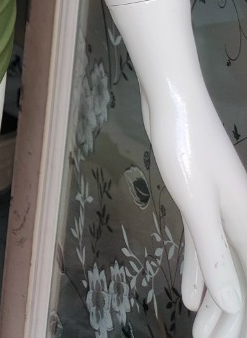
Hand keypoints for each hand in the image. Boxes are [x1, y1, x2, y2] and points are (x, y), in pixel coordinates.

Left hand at [139, 80, 246, 329]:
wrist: (173, 97)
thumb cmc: (184, 145)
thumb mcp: (197, 204)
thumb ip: (214, 254)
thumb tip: (234, 304)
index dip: (239, 322)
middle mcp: (242, 219)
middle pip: (241, 279)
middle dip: (228, 317)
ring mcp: (222, 208)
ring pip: (222, 265)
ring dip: (214, 300)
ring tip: (200, 332)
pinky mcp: (201, 199)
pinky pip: (204, 246)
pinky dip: (198, 272)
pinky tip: (190, 297)